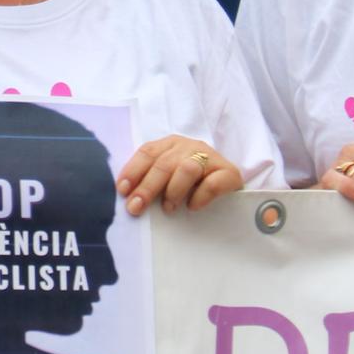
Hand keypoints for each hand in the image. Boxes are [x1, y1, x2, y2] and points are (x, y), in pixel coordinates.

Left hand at [116, 135, 242, 215]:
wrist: (230, 185)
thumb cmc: (193, 183)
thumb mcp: (170, 177)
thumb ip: (152, 180)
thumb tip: (129, 198)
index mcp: (170, 144)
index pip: (147, 152)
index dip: (133, 171)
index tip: (122, 190)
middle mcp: (189, 146)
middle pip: (164, 164)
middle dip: (147, 187)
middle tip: (136, 207)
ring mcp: (210, 157)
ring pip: (187, 169)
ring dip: (173, 191)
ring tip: (168, 209)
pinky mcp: (229, 173)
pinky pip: (212, 182)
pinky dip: (200, 196)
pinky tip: (192, 207)